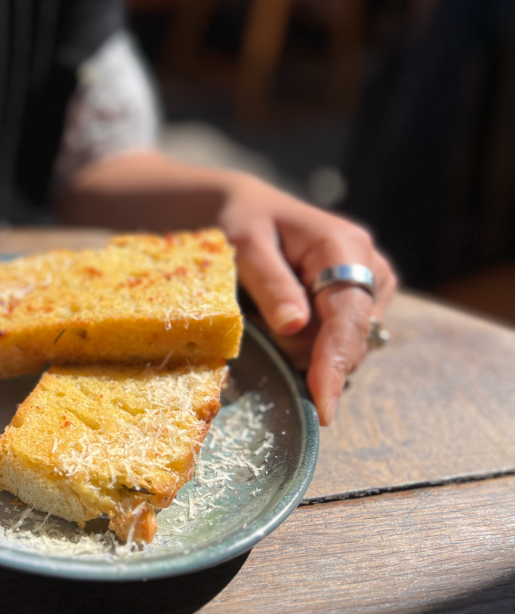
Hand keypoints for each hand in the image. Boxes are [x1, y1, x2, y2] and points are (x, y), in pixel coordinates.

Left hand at [219, 175, 396, 424]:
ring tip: (263, 310)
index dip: (334, 363)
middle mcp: (370, 268)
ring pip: (342, 348)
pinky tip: (278, 319)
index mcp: (344, 246)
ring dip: (298, 346)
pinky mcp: (360, 306)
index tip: (322, 404)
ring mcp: (371, 288)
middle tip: (254, 318)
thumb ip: (271, 283)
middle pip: (346, 340)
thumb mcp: (244, 244)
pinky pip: (335, 343)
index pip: (348, 316)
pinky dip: (302, 344)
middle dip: (299, 350)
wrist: (249, 209)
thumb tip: (295, 328)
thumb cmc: (242, 221)